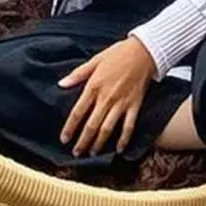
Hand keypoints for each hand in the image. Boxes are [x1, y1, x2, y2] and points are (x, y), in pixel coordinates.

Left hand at [58, 37, 156, 156]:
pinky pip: (129, 126)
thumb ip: (78, 74)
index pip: (78, 112)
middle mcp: (106, 97)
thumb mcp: (95, 60)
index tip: (64, 139)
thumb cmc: (117, 54)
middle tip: (76, 153)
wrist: (143, 51)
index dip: (70, 128)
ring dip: (99, 143)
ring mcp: (121, 103)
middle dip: (83, 141)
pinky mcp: (135, 105)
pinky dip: (124, 139)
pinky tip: (118, 149)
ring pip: (107, 128)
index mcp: (94, 86)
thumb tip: (61, 84)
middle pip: (91, 125)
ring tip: (92, 154)